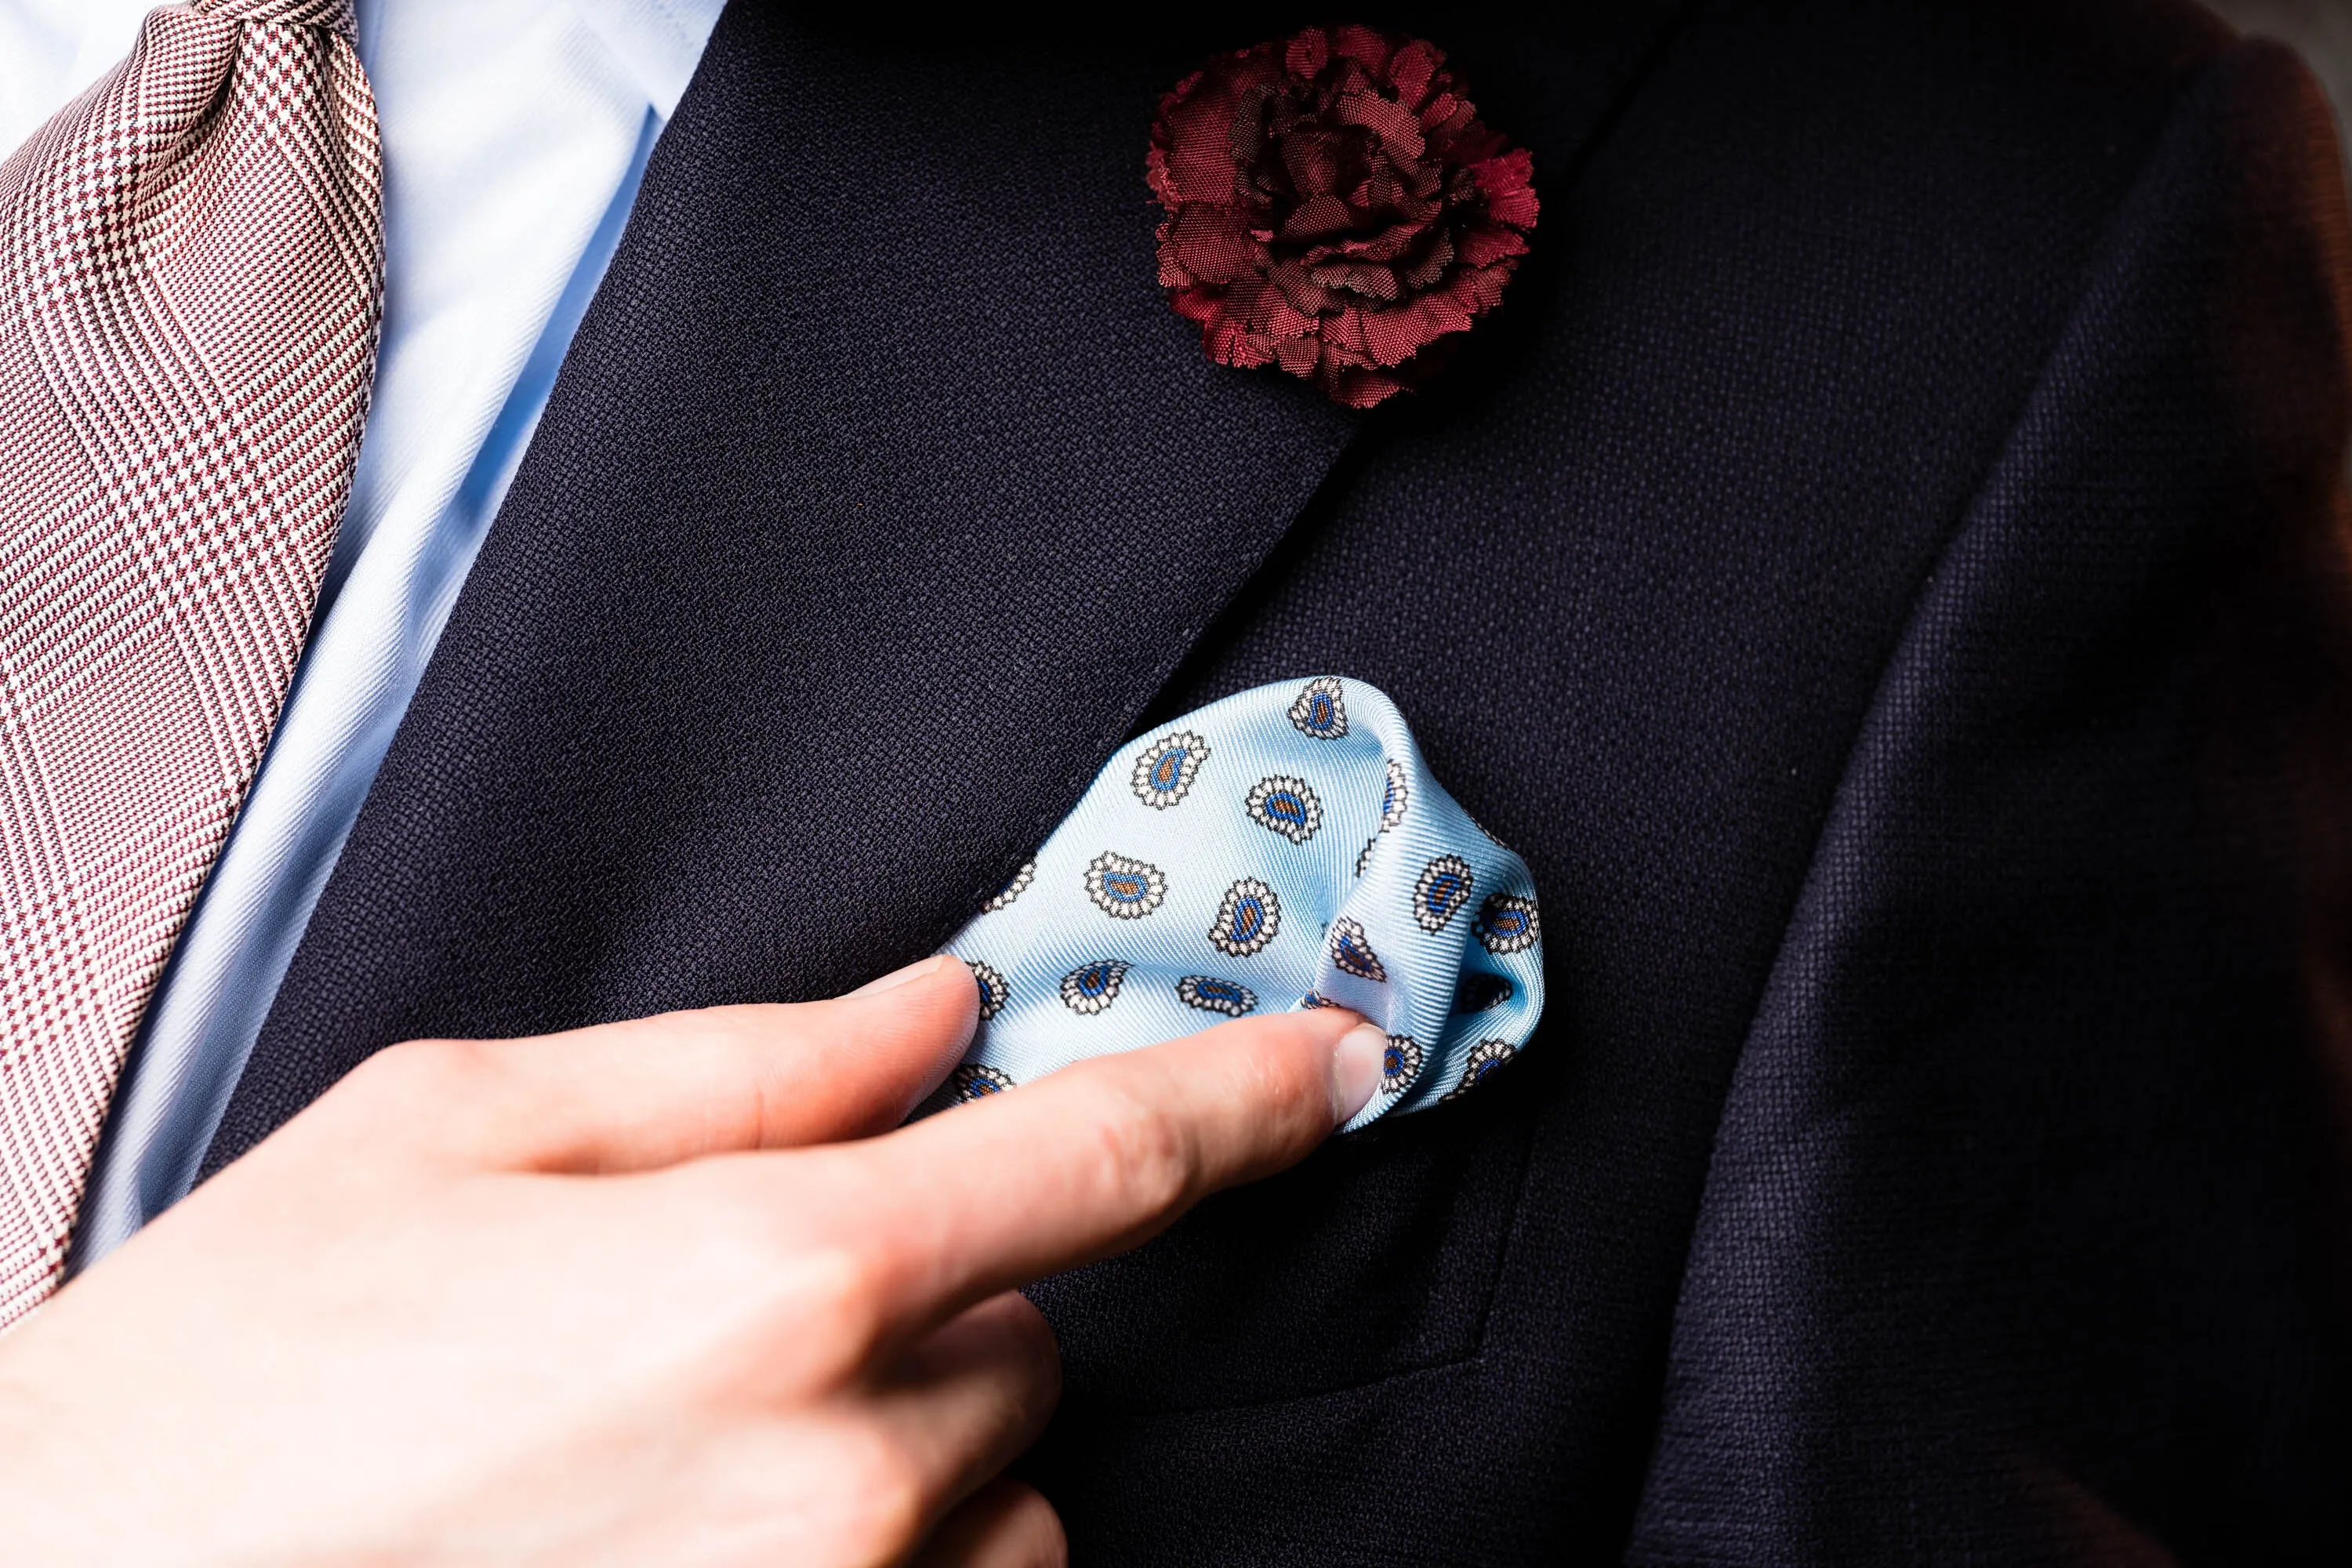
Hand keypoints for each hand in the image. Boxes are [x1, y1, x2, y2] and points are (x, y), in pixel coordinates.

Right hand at [0, 956, 1388, 1565]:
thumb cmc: (231, 1377)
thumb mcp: (457, 1130)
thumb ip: (738, 1067)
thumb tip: (935, 1013)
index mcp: (774, 1270)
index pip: (1100, 1158)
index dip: (1245, 1093)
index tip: (1341, 1059)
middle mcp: (849, 1467)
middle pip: (1029, 1338)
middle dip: (933, 1297)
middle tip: (721, 1305)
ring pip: (995, 1496)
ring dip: (903, 1452)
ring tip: (672, 1453)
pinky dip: (880, 1562)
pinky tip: (692, 1533)